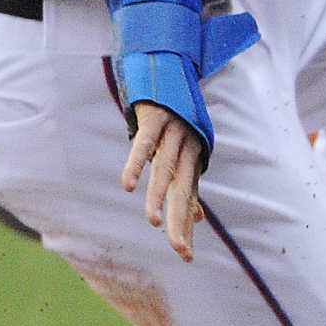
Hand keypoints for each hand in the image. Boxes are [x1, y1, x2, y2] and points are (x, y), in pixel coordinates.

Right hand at [121, 102, 205, 261]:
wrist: (172, 69)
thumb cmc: (176, 117)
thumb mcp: (184, 150)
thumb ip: (189, 185)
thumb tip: (199, 219)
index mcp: (192, 160)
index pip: (189, 199)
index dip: (186, 226)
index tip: (185, 256)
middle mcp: (186, 148)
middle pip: (183, 189)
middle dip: (180, 220)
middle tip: (179, 250)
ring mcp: (172, 132)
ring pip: (165, 169)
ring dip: (159, 196)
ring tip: (153, 222)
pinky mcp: (155, 118)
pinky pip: (144, 143)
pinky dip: (136, 163)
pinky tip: (127, 185)